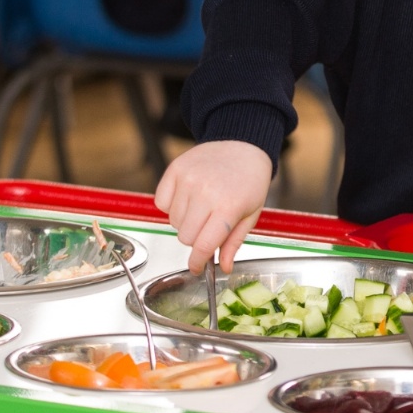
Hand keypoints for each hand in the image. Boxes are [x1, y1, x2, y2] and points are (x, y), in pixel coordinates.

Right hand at [155, 140, 272, 273]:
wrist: (243, 144)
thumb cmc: (250, 180)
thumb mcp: (251, 214)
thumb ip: (234, 242)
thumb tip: (223, 268)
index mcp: (228, 206)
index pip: (202, 246)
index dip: (197, 263)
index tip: (196, 268)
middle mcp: (206, 193)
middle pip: (185, 237)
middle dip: (196, 238)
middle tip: (209, 225)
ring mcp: (188, 180)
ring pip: (173, 221)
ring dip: (185, 220)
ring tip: (203, 205)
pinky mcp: (175, 170)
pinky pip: (161, 202)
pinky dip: (172, 205)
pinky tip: (189, 195)